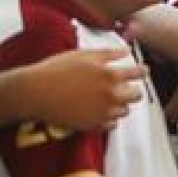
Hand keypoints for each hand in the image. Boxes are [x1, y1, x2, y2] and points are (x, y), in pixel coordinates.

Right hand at [23, 47, 144, 130]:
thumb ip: (108, 54)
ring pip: (125, 110)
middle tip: (124, 87)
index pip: (138, 74)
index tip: (142, 71)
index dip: (142, 71)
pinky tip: (98, 110)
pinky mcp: (94, 125)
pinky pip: (112, 124)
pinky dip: (109, 117)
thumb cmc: (56, 70)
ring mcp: (103, 112)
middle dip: (132, 90)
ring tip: (106, 98)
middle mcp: (111, 95)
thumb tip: (126, 52)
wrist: (35, 92)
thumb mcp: (83, 55)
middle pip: (137, 95)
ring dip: (120, 104)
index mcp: (110, 75)